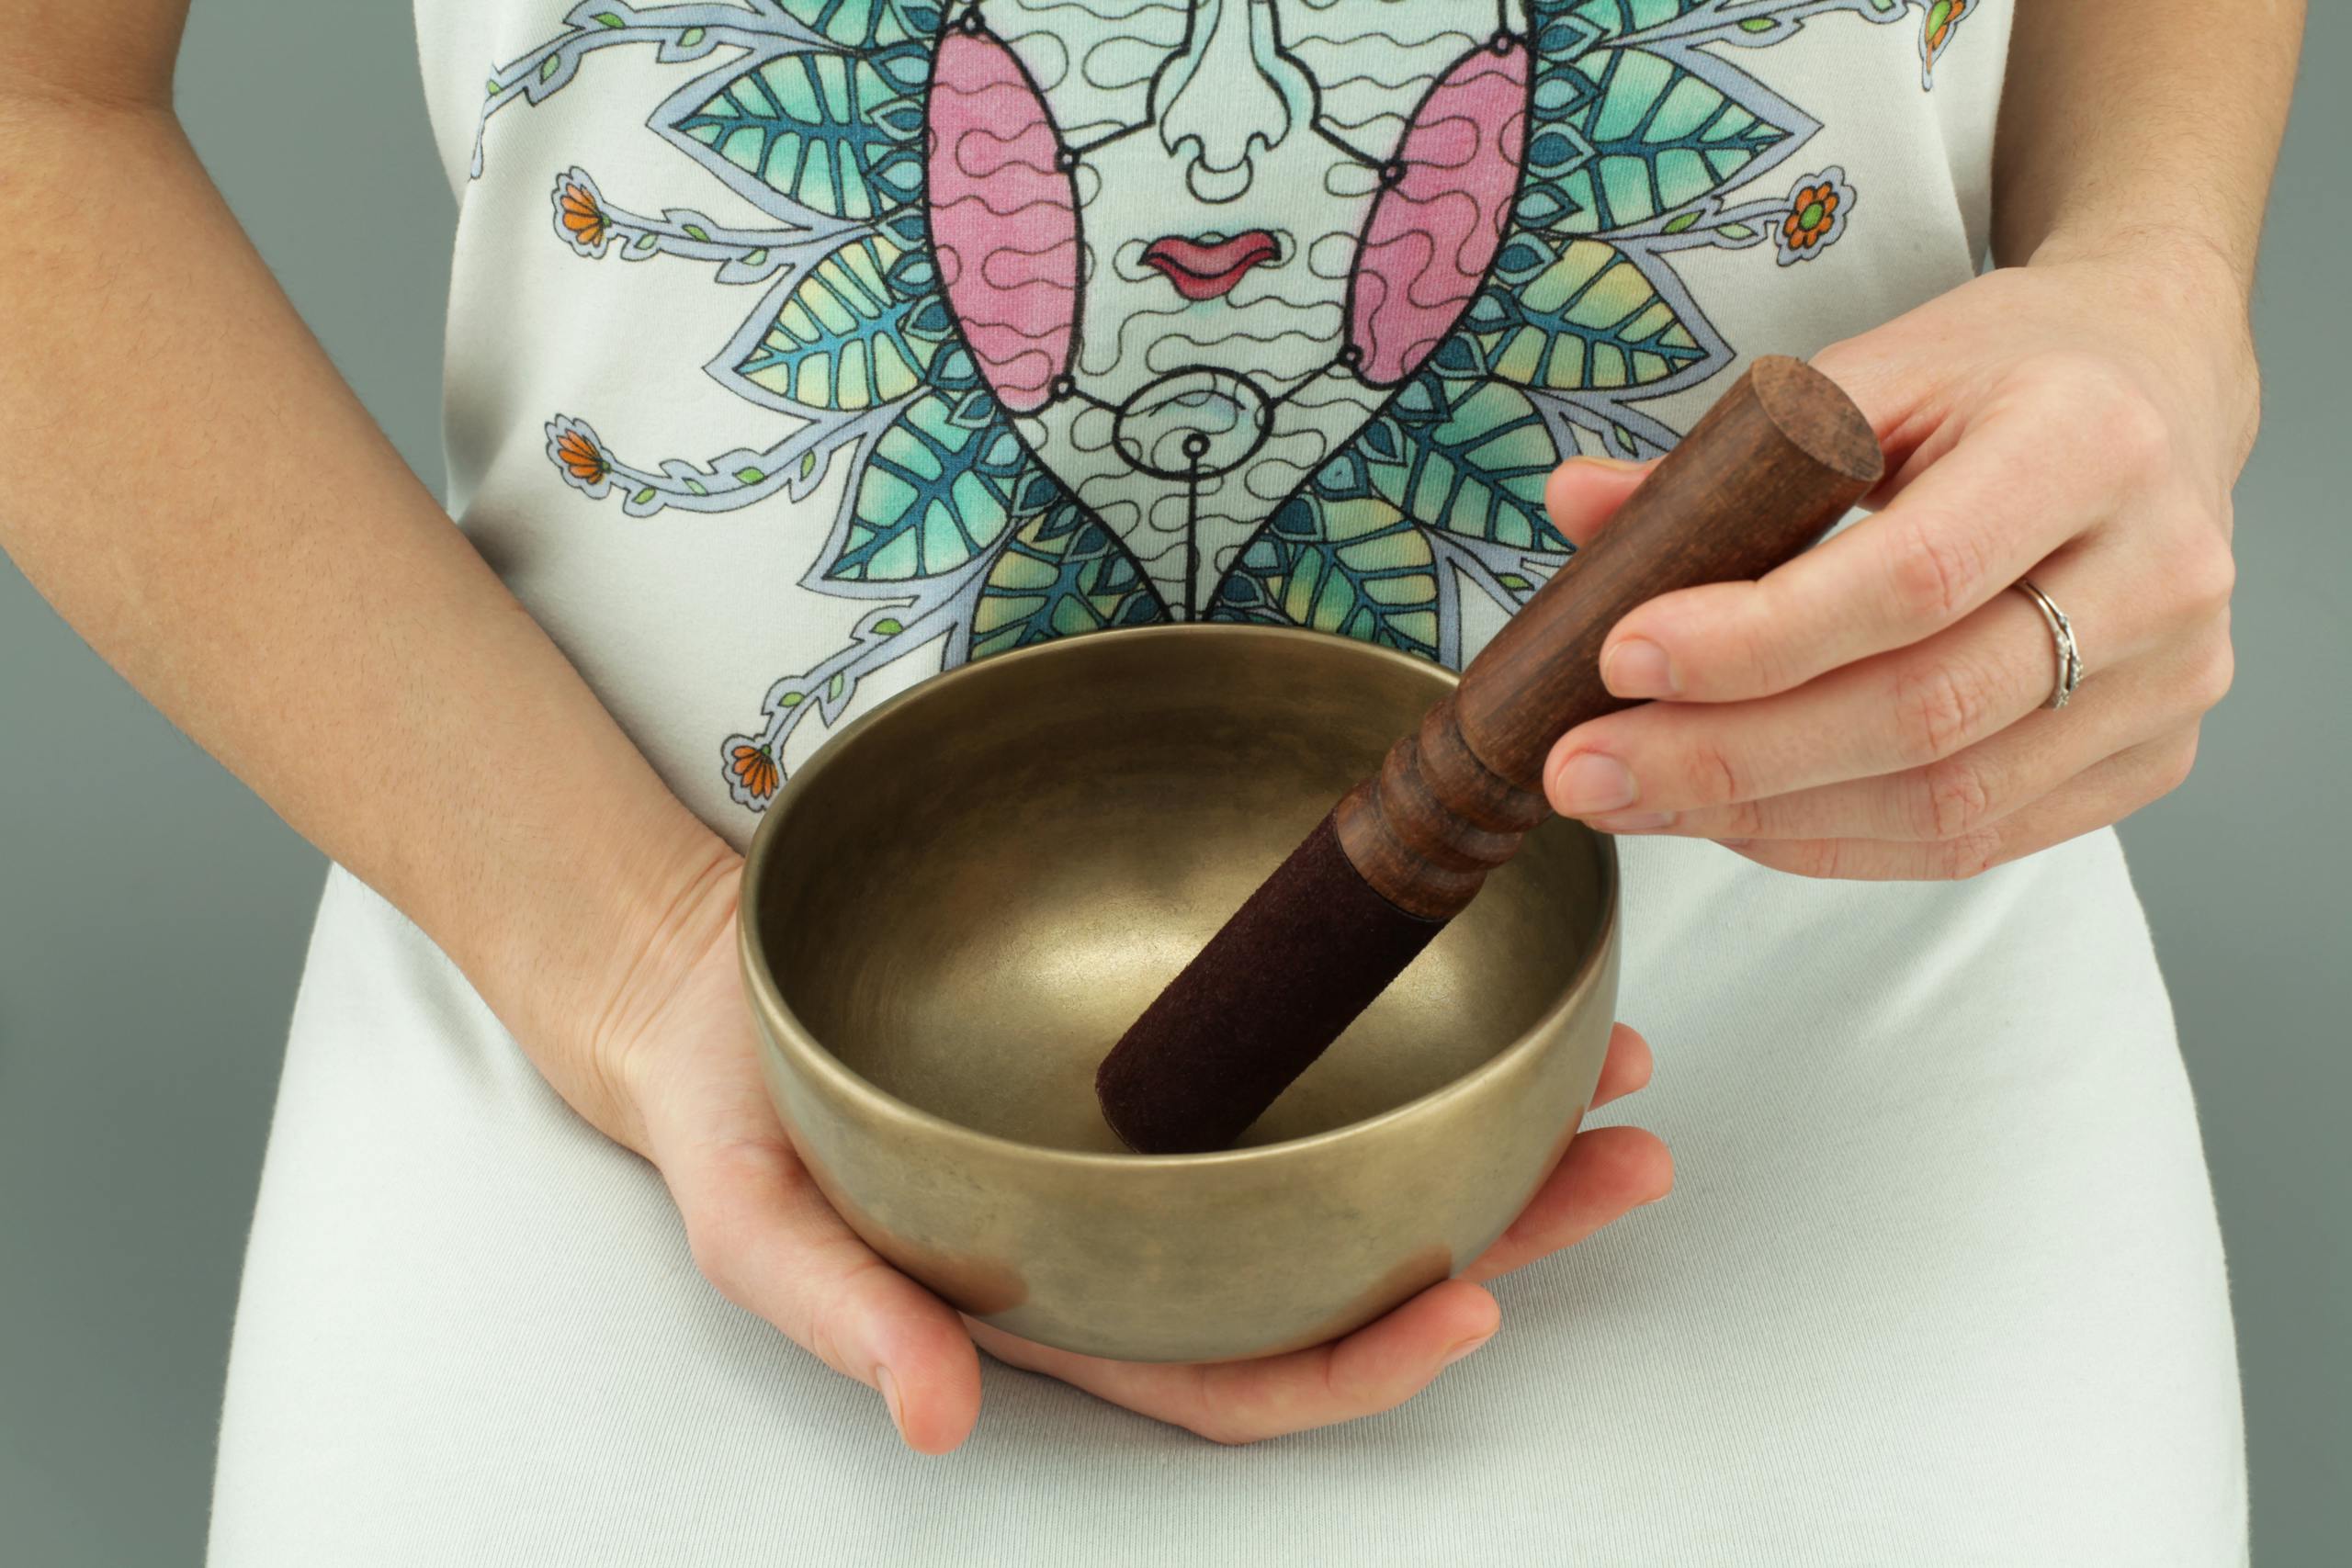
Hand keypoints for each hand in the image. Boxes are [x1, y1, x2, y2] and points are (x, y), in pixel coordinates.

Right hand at [578, 857, 1670, 1451]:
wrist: (717, 987)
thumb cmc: (742, 1118)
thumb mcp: (757, 1225)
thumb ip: (848, 1316)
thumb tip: (939, 1415)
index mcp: (1076, 1308)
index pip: (1247, 1376)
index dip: (1365, 1364)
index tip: (1475, 1300)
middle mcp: (1151, 1234)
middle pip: (1352, 1266)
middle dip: (1504, 1232)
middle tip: (1626, 1159)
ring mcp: (1176, 1134)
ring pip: (1365, 1156)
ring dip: (1499, 1126)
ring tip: (1614, 1066)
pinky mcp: (1176, 1032)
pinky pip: (1314, 1040)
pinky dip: (1412, 1019)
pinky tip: (1489, 973)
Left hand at [1537, 245, 2251, 878]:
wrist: (2158, 388)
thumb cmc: (2002, 379)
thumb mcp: (1869, 373)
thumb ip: (1726, 452)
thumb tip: (1575, 509)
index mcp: (2092, 443)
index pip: (1911, 579)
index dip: (1757, 639)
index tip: (1621, 657)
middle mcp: (2161, 572)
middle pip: (1924, 714)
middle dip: (1727, 759)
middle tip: (1582, 772)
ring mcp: (2172, 683)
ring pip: (1946, 804)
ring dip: (1763, 818)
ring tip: (1632, 799)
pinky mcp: (2153, 758)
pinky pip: (1974, 839)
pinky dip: (1834, 839)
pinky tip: (1731, 818)